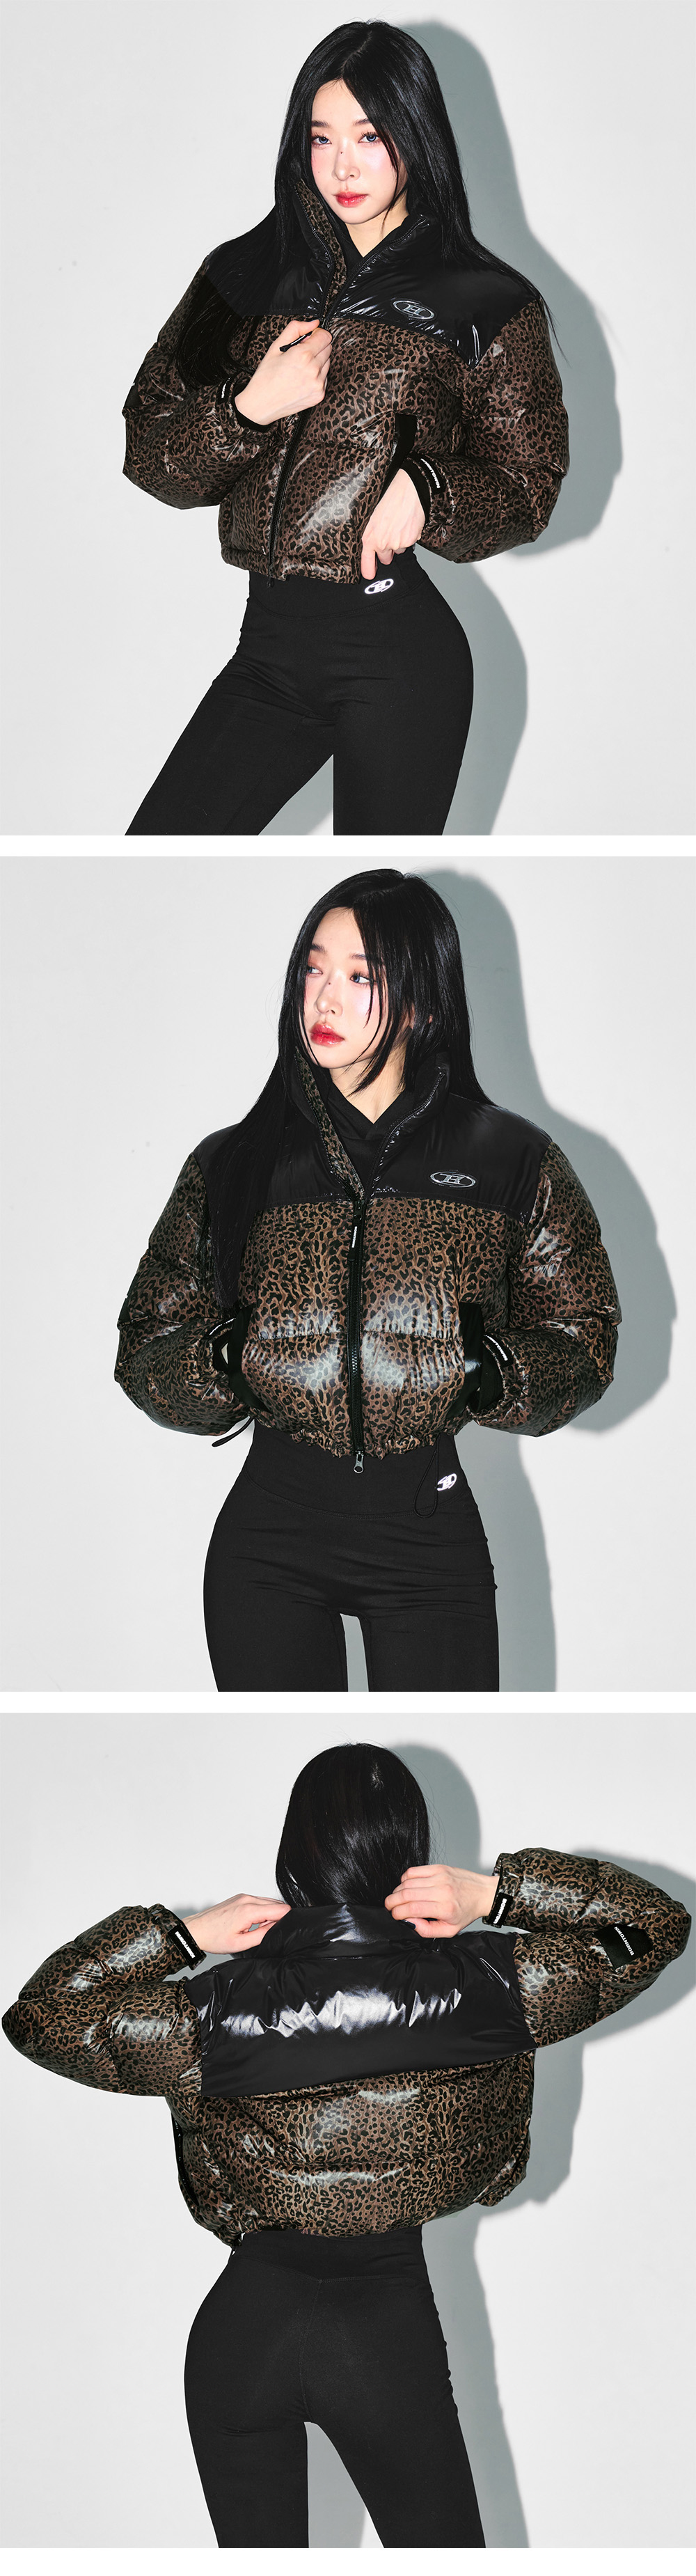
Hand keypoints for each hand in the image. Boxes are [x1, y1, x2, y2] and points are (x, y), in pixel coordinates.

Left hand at [182, 1894, 289, 1953]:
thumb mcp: (241, 1943)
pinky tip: (250, 1923)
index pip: (282, 1909)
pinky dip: (260, 1911)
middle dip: (277, 1918)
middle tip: (264, 1932)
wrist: (196, 1930)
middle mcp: (247, 1898)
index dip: (285, 1921)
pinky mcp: (240, 1897)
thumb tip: (277, 1927)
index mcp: (249, 1910)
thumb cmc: (214, 1938)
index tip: (278, 1932)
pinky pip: (259, 1901)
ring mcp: (243, 1896)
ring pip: (268, 1902)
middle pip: (277, 1904)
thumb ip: (263, 1935)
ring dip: (269, 1915)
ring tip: (255, 1929)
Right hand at [235, 320, 332, 424]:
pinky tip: (302, 379)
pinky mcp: (319, 395)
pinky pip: (325, 378)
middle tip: (300, 354)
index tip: (309, 337)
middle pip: (328, 348)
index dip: (317, 334)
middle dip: (317, 347)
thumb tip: (313, 323)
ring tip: (300, 368)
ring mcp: (318, 384)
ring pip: (327, 363)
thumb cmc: (266, 377)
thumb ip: (296, 329)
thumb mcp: (276, 347)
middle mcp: (313, 370)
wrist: (261, 404)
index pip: (325, 336)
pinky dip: (317, 376)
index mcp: (303, 355)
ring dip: (317, 362)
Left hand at [360, 468, 425, 579]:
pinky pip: (410, 543)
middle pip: (386, 558)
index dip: (368, 569)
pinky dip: (410, 536)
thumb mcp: (375, 517)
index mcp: (370, 536)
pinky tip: (408, 523)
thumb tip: (377, 547)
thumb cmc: (392, 499)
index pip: (367, 559)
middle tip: (391, 534)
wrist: (409, 490)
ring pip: (399, 550)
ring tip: (400, 524)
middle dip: (389, 551)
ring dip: (400, 542)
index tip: (369, 575)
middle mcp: (383, 543)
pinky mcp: (410, 541)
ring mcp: (397, 544)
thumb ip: (374, 534)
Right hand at [384, 1863, 499, 1937]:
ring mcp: (440, 1877)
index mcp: (445, 1908)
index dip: (398, 1913)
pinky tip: (407, 1886)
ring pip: (407, 1882)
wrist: (482, 1893)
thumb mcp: (449, 1931)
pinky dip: (405, 1879)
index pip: (412, 1908)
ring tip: (397, 1898)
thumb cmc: (466, 1912)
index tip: (395, 1916)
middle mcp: (442, 1890)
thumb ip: (426, 1930)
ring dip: (397, 1891)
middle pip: (406, 1894)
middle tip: (390, 1907)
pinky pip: (414, 1871)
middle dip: (392, 1902)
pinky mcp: (438, 1868)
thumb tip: (409, 1922)